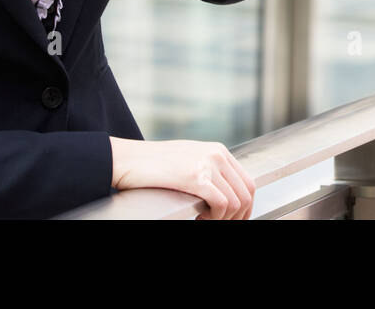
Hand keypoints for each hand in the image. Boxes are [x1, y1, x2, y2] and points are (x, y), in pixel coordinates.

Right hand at [110, 137, 254, 219]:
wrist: (127, 159)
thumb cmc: (152, 164)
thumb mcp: (188, 159)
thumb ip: (208, 170)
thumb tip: (223, 192)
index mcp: (218, 150)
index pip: (247, 182)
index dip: (246, 206)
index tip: (237, 219)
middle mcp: (217, 155)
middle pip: (246, 193)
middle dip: (238, 216)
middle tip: (221, 224)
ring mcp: (208, 164)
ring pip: (236, 202)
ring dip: (224, 219)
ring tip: (205, 221)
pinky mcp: (196, 177)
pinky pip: (221, 204)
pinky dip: (215, 218)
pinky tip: (199, 219)